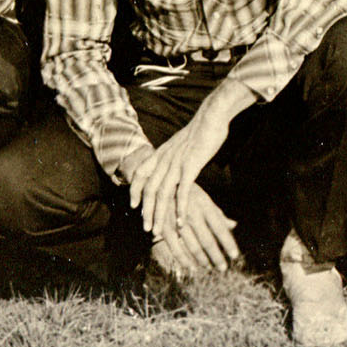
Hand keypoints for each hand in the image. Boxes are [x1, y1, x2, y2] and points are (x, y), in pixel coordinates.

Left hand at [127, 108, 232, 252]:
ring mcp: (176, 163)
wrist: (212, 115)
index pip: (139, 174)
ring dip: (159, 215)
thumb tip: (174, 161)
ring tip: (157, 231)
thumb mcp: (181, 142)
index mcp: (161, 153)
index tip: (134, 206)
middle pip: (149, 190)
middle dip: (146, 212)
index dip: (134, 191)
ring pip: (162, 195)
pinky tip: (180, 222)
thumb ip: (174, 153)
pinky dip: (180, 209)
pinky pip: (182, 192)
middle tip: (147, 229)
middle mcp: (164, 159)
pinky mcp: (190, 166)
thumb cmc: (201, 128)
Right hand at [148, 182, 241, 277]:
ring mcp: (178, 220)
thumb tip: (234, 225)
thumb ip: (218, 214)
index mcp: (205, 205)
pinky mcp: (164, 226)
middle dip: (216, 256)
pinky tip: (190, 266)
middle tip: (223, 268)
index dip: (228, 243)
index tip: (235, 256)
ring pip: (192, 245)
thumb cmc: (187, 192)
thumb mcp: (204, 198)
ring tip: (209, 267)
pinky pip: (175, 247)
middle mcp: (193, 213)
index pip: (220, 227)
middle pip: (207, 240)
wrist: (160, 183)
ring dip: (201, 259)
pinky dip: (183, 258)